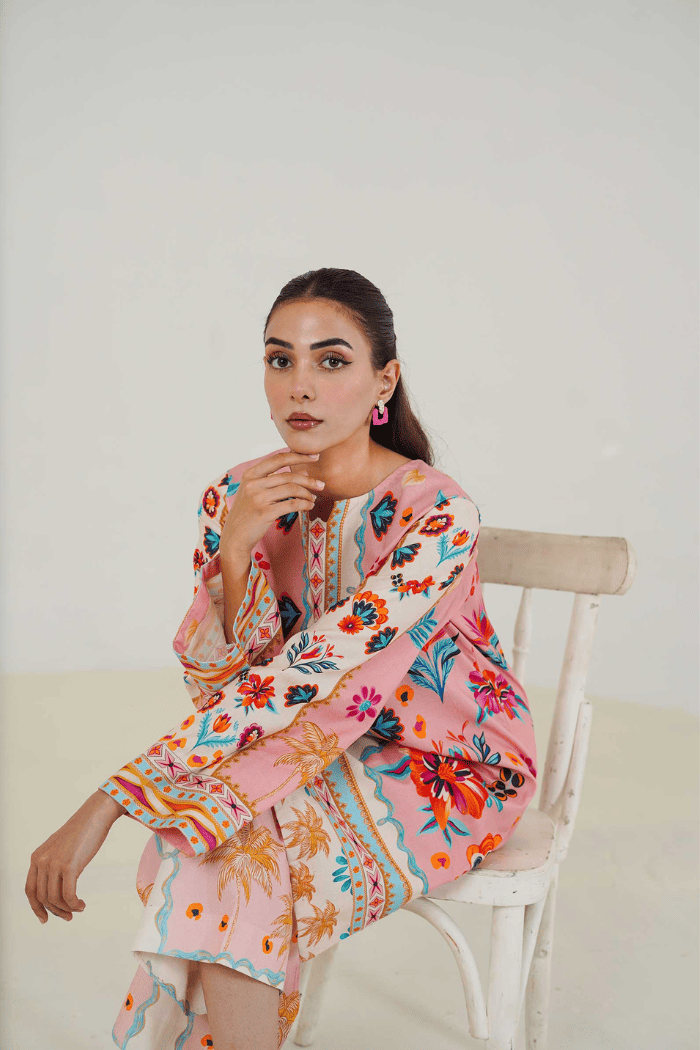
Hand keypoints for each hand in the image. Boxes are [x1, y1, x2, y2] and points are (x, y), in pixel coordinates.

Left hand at [25, 790, 124, 923]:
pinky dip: (74, 904)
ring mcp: (55, 863)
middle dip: (55, 910)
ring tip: (77, 908)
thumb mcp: (59, 850)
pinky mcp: (69, 865)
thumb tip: (55, 890)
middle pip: (42, 897)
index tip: (44, 919)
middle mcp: (42, 861)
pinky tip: (81, 905)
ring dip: (66, 909)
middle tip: (68, 916)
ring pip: (54, 898)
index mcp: (37, 857)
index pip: (30, 890)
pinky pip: (68, 894)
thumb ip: (52, 865)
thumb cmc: (81, 832)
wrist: (94, 816)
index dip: (36, 907)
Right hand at [220, 450, 324, 561]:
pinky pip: (292, 504)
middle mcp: (252, 484)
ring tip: (313, 498)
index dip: (298, 456)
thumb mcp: (254, 492)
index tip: (315, 456)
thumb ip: (274, 480)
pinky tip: (309, 506)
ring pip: (292, 489)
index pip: (278, 459)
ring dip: (307, 494)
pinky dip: (304, 504)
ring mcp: (257, 498)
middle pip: (288, 476)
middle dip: (309, 480)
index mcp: (250, 475)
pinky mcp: (264, 513)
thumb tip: (304, 471)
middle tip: (321, 484)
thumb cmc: (247, 514)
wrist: (234, 537)